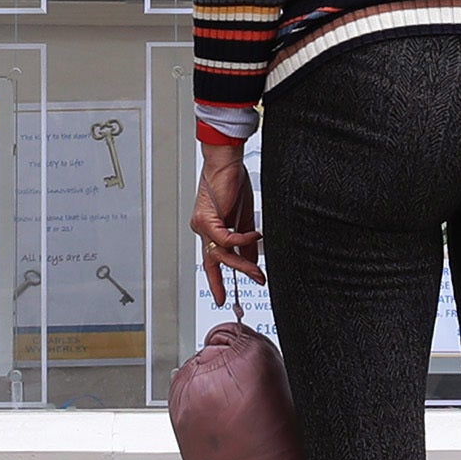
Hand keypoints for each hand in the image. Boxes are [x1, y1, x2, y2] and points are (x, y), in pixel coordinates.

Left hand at [191, 142, 264, 300]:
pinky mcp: (208, 219)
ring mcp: (202, 226)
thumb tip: (252, 259)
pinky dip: (243, 240)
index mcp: (210, 230)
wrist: (226, 162)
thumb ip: (245, 241)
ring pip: (221, 254)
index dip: (216, 281)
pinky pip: (226, 239)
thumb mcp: (243, 219)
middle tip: (252, 285)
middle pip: (216, 262)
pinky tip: (256, 237)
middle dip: (231, 279)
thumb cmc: (233, 183)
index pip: (212, 261)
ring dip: (242, 264)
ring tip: (258, 271)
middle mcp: (203, 230)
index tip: (222, 297)